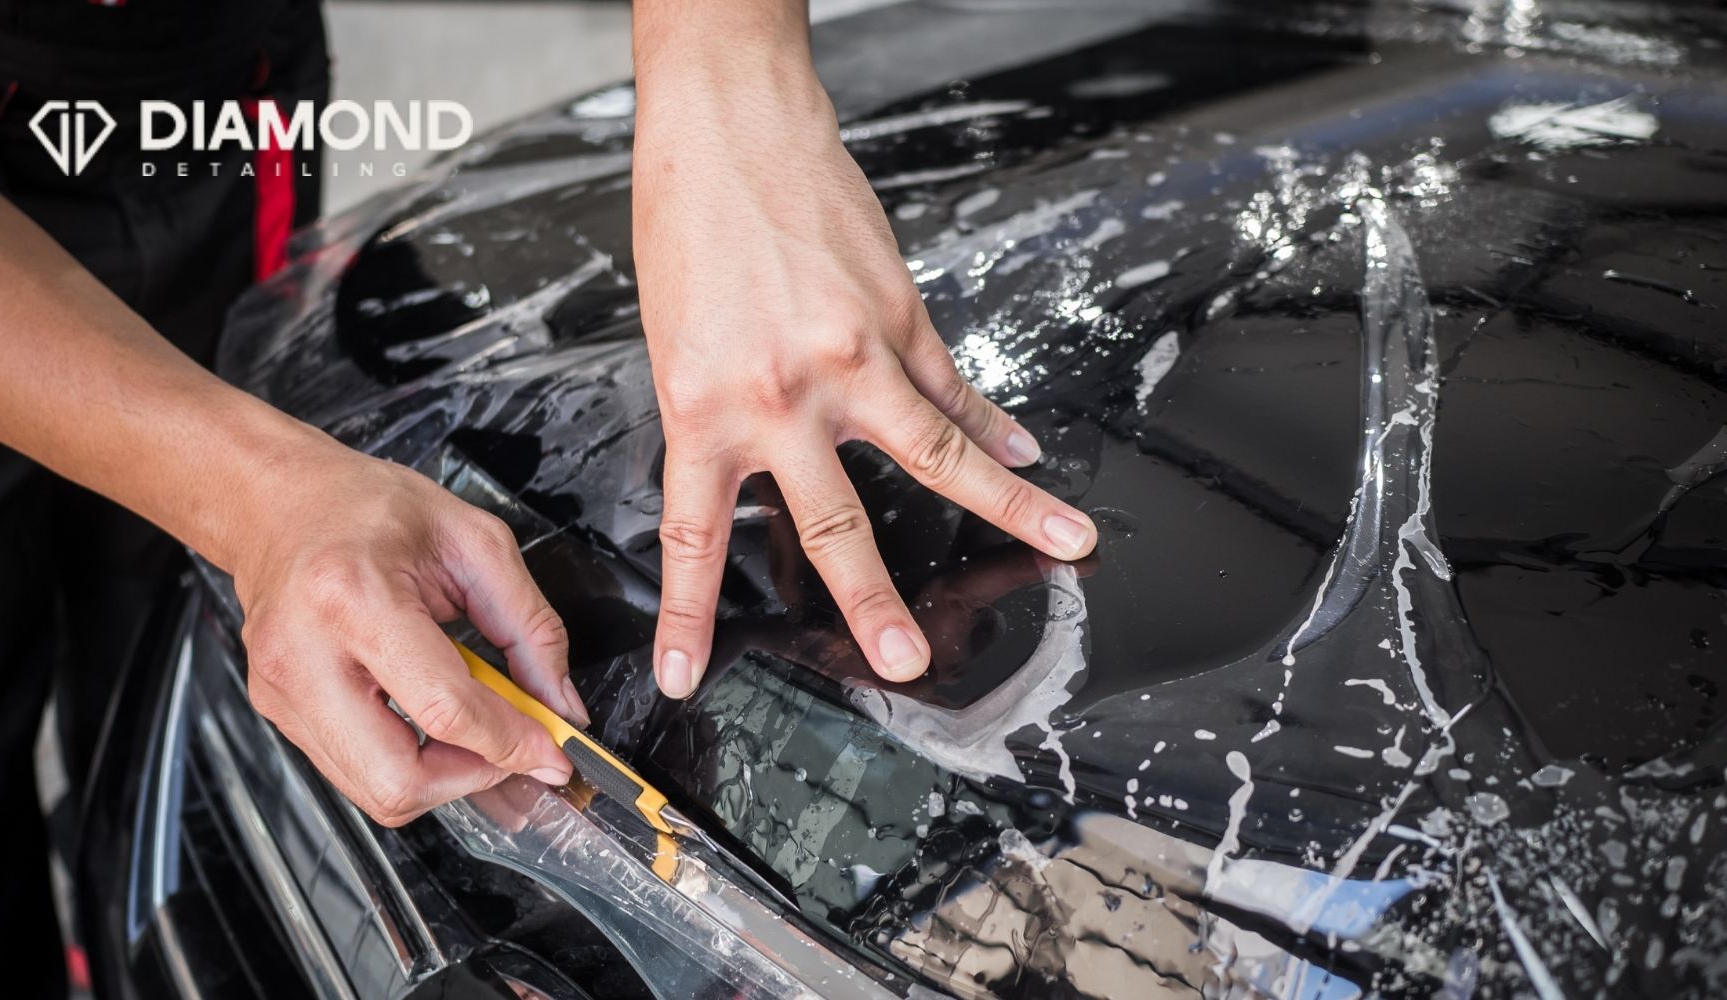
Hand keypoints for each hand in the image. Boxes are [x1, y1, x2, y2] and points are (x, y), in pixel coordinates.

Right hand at [228, 448, 587, 825]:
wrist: (279, 504)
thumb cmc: (368, 508)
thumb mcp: (475, 543)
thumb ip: (530, 628)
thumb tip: (560, 705)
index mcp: (355, 598)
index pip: (445, 709)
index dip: (511, 743)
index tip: (552, 754)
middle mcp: (305, 654)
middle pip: (397, 780)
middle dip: (471, 778)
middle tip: (509, 747)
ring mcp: (282, 690)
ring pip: (374, 792)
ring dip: (441, 778)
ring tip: (471, 728)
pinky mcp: (275, 710)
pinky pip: (353, 771)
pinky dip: (406, 763)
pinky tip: (428, 720)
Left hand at [632, 71, 1097, 698]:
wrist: (730, 128)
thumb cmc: (689, 227)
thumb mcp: (676, 342)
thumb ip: (726, 416)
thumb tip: (771, 473)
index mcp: (704, 408)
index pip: (694, 537)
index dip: (689, 617)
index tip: (687, 676)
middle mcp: (783, 395)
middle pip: (835, 523)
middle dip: (873, 602)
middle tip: (906, 661)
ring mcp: (853, 357)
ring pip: (940, 452)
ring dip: (1009, 506)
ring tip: (1070, 544)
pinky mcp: (900, 314)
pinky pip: (956, 384)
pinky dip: (995, 424)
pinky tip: (1029, 455)